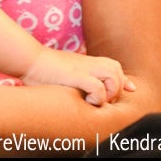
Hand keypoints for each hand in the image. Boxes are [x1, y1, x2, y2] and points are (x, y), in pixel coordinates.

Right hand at [21, 49, 136, 105]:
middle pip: (116, 69)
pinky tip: (87, 100)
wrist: (29, 59)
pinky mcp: (76, 75)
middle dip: (117, 87)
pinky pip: (97, 86)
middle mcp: (88, 63)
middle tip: (105, 100)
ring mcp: (83, 68)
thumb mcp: (64, 69)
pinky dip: (98, 96)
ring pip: (113, 75)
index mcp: (86, 62)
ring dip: (110, 91)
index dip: (124, 80)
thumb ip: (76, 74)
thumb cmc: (42, 69)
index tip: (131, 89)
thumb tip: (78, 84)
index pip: (114, 67)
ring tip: (97, 100)